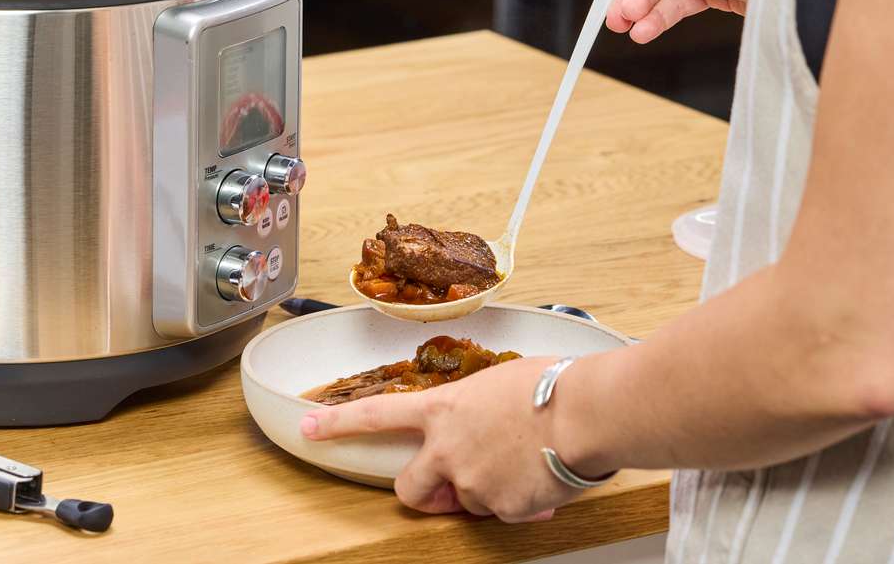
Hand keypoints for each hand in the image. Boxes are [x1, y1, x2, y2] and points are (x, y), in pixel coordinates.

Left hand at [300, 357, 576, 521]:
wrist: (585, 412)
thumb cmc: (553, 385)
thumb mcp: (499, 382)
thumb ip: (478, 407)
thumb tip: (488, 423)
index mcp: (443, 408)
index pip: (376, 415)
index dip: (337, 424)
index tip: (308, 428)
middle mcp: (447, 448)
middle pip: (410, 487)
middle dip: (423, 492)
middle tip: (448, 487)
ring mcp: (470, 481)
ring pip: (465, 501)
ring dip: (486, 490)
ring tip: (522, 462)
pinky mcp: (499, 507)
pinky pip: (503, 511)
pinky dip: (519, 501)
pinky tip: (540, 475)